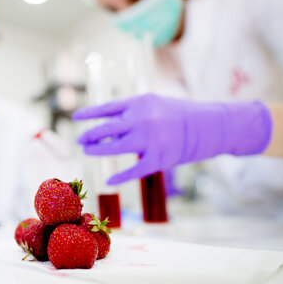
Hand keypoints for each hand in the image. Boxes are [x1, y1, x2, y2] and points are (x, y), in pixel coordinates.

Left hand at [72, 94, 271, 183]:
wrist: (208, 125)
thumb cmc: (177, 113)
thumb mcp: (153, 104)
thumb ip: (131, 112)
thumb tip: (106, 125)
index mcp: (139, 103)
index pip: (107, 108)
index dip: (89, 113)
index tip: (75, 118)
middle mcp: (142, 120)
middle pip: (106, 128)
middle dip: (89, 135)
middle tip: (79, 140)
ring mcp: (150, 140)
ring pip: (115, 147)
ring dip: (97, 150)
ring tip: (87, 152)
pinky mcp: (159, 158)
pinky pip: (134, 170)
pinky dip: (120, 176)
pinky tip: (108, 180)